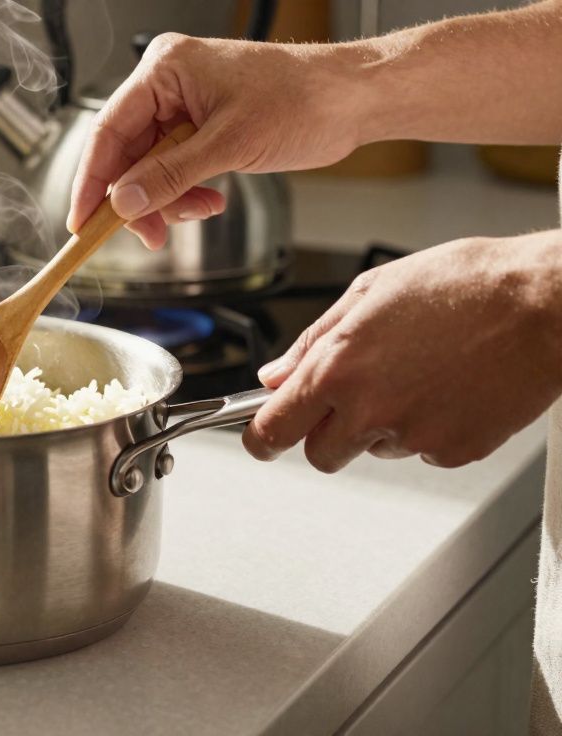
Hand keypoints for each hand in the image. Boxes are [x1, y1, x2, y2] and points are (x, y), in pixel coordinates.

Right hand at [69, 34, 371, 247]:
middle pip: (126, 153)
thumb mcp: (229, 145)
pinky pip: (174, 167)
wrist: (353, 100)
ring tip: (199, 211)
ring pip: (149, 167)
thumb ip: (170, 175)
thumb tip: (123, 201)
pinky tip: (209, 201)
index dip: (91, 181)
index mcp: (165, 69)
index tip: (81, 222)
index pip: (108, 130)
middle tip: (146, 234)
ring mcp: (184, 104)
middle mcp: (168, 83)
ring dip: (167, 199)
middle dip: (138, 197)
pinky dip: (185, 192)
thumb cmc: (304, 99)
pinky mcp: (202, 125)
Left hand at [243, 231, 561, 471]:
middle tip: (354, 399)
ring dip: (383, 425)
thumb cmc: (465, 284)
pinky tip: (450, 387)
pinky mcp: (455, 451)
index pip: (273, 430)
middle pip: (320, 455)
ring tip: (420, 373)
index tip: (260, 440)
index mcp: (336, 369)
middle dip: (327, 434)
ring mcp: (414, 436)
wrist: (544, 302)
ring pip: (375, 450)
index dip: (260, 439)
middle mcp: (369, 409)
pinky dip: (430, 429)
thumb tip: (275, 376)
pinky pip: (424, 452)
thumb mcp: (369, 292)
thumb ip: (313, 341)